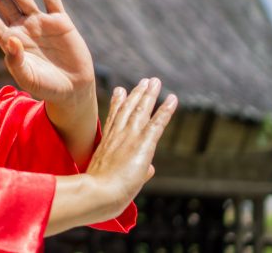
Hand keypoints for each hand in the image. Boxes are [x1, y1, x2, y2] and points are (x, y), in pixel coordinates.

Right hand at [86, 78, 177, 216]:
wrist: (99, 192)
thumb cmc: (101, 191)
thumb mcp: (114, 178)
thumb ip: (135, 171)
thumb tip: (149, 170)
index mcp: (107, 143)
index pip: (115, 118)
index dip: (119, 103)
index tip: (120, 89)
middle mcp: (117, 135)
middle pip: (128, 109)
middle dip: (137, 93)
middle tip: (144, 80)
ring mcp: (130, 137)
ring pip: (141, 110)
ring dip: (150, 95)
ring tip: (155, 81)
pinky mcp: (143, 143)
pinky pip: (157, 123)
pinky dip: (166, 110)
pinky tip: (173, 99)